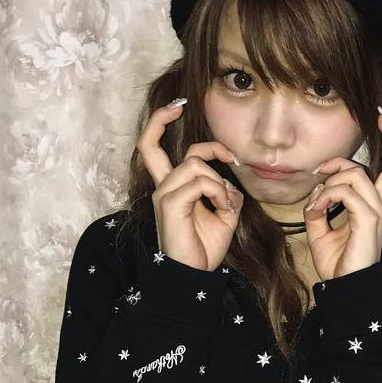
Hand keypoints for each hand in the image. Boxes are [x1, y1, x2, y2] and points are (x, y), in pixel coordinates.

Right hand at [137, 100, 243, 271]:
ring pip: (194, 165)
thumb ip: (226, 192)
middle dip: (167, 121)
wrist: (194, 276)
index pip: (153, 146)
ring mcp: (163, 195)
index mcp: (171, 187)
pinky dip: (219, 192)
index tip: (179, 105)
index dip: (160, 120)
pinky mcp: (170, 205)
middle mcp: (162, 187)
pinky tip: (224, 208)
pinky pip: (200, 182)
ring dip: (220, 182)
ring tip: (227, 205)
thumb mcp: (224, 215)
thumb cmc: (204, 248)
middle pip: (150, 143)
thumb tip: (231, 180)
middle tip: (225, 151)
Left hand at [302, 107, 381, 282]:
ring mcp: (377, 213)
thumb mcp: (320, 231)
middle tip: (316, 171)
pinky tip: (316, 210)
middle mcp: (380, 206)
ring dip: (328, 184)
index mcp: (373, 206)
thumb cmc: (338, 265)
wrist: (345, 291)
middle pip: (374, 166)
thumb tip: (313, 195)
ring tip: (314, 204)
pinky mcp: (369, 220)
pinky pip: (346, 192)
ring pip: (356, 175)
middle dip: (342, 159)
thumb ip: (319, 208)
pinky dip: (326, 196)